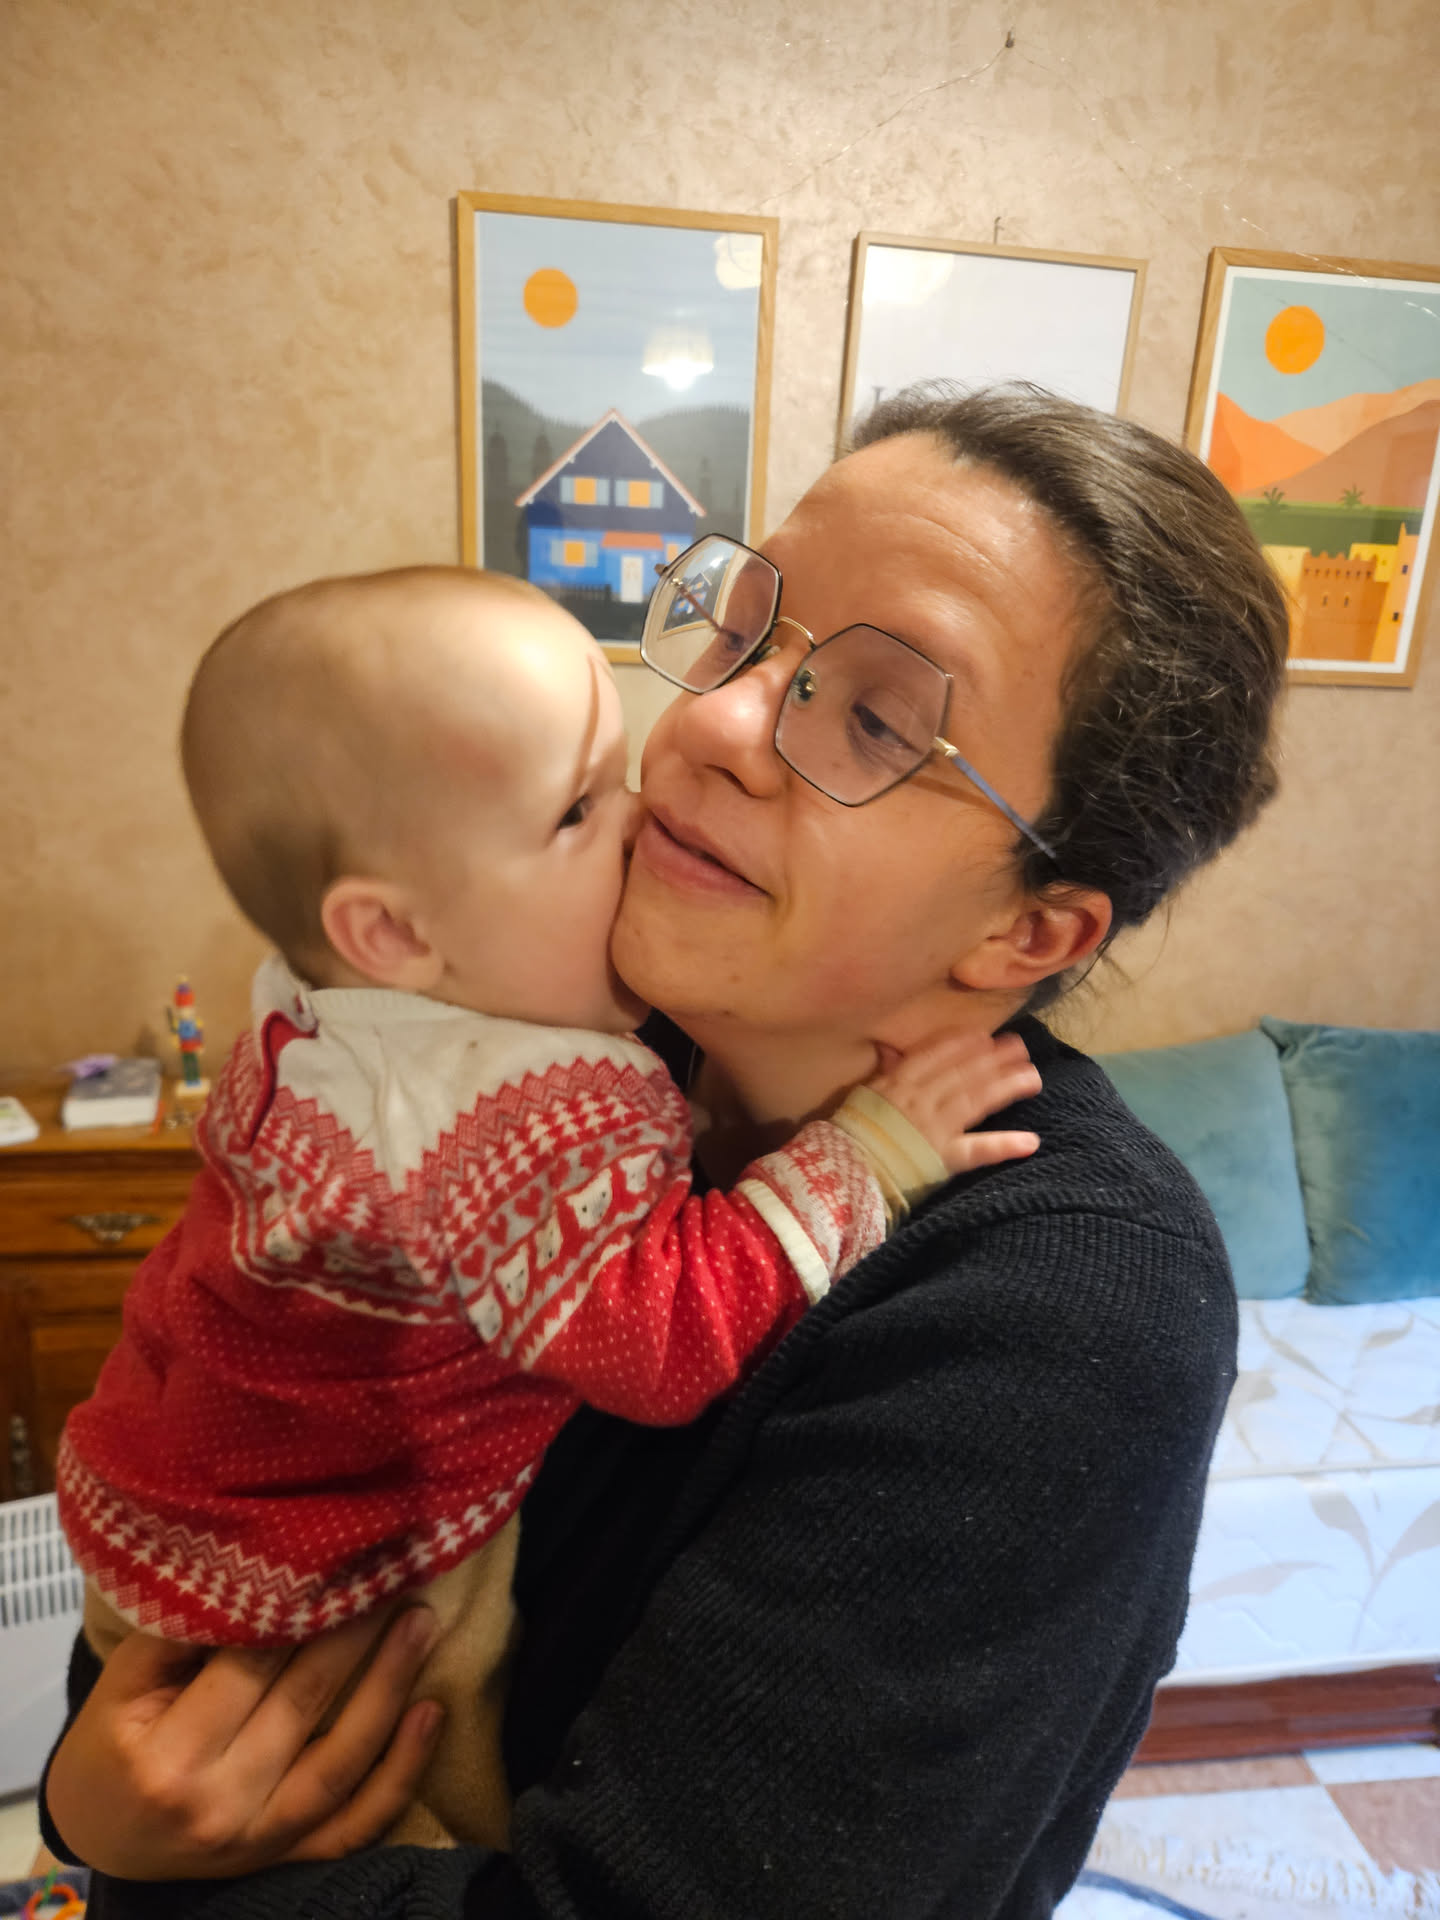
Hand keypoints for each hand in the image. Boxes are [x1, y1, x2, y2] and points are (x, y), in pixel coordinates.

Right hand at [45, 1606, 444, 1880]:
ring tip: (421, 1620)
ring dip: (390, 1684)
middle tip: (390, 1570)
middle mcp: (218, 1802)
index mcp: (168, 1755)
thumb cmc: (113, 1745)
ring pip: (341, 1759)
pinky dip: (402, 1771)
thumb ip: (181, 1632)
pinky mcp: (289, 1857)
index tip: (334, 1554)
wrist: (102, 1838)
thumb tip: (250, 1567)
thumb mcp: (122, 1684)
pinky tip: (432, 1712)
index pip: (249, 1665)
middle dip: (354, 1631)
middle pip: (303, 1702)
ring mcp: (260, 1838)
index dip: (297, 1605)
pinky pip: (357, 1822)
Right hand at [868, 1030, 1041, 1174]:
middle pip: (964, 1073)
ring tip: (1033, 1078)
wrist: (844, 1173)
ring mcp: (935, 1128)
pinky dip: (1003, 1145)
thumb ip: (882, 1072)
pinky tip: (1031, 1141)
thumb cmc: (851, 1134)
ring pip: (976, 1100)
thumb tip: (887, 1047)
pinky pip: (977, 1151)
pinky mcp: (944, 1159)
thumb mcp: (862, 1095)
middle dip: (994, 1058)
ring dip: (1007, 1087)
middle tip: (1021, 1047)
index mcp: (898, 1082)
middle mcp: (921, 1099)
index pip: (936, 1055)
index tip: (985, 1036)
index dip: (963, 1044)